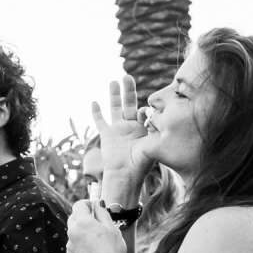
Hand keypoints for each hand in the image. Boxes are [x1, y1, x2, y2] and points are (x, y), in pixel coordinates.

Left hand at [65, 198, 130, 252]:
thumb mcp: (111, 227)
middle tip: (98, 223)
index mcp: (82, 222)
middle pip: (74, 217)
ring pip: (74, 231)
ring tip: (97, 239)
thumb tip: (97, 203)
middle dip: (84, 217)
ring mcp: (70, 243)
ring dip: (82, 230)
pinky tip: (92, 249)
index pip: (79, 205)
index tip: (95, 207)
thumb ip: (102, 212)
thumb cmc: (113, 249)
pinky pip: (73, 243)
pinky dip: (80, 243)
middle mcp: (72, 231)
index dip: (88, 204)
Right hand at [90, 76, 157, 205]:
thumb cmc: (141, 164)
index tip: (147, 114)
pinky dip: (96, 113)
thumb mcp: (151, 146)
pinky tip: (95, 102)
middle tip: (128, 77)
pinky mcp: (106, 135)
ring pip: (114, 108)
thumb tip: (158, 120)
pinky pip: (100, 121)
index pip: (145, 112)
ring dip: (114, 95)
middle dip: (129, 90)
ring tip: (113, 81)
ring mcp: (118, 129)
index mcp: (144, 128)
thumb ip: (153, 132)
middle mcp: (131, 126)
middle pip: (129, 104)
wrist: (125, 176)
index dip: (147, 110)